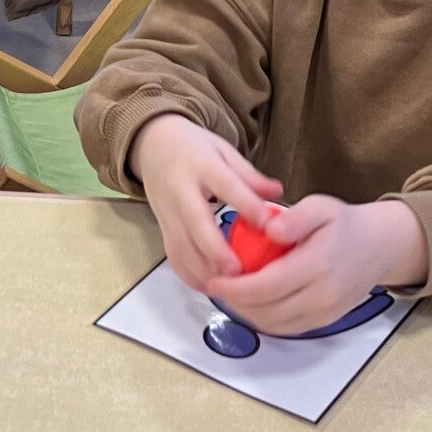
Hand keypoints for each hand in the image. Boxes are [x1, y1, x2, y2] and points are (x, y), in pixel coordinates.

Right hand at [130, 114, 283, 294]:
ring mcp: (167, 210)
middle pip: (195, 222)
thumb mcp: (224, 151)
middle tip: (237, 271)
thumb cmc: (194, 148)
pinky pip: (172, 254)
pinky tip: (208, 287)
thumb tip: (278, 192)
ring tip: (227, 287)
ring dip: (202, 269)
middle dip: (215, 249)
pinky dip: (188, 274)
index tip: (268, 224)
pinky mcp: (161, 226)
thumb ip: (250, 175)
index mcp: (201, 165)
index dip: (246, 204)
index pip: (225, 185)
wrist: (154, 145)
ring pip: (180, 244)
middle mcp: (180, 189)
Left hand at [209, 196, 428, 336]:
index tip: (215, 280)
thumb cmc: (344, 225)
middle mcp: (323, 295)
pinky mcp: (324, 322)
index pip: (268, 286)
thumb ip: (295, 218)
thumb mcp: (321, 207)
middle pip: (267, 310)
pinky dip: (263, 318)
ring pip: (273, 324)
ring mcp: (324, 313)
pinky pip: (285, 328)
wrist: (378, 247)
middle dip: (235, 302)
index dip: (236, 288)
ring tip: (230, 293)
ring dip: (246, 313)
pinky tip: (251, 302)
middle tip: (216, 285)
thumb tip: (269, 229)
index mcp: (319, 265)